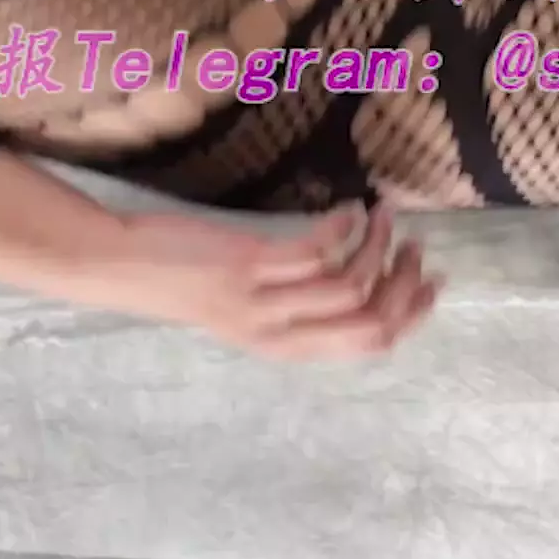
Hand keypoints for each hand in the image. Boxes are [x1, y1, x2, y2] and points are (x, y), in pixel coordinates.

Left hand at [92, 201, 440, 362]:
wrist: (125, 268)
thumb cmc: (187, 281)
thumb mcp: (249, 309)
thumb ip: (296, 307)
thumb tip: (353, 283)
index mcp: (287, 349)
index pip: (370, 345)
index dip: (411, 315)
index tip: (433, 281)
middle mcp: (279, 333)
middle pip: (369, 321)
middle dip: (405, 282)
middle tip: (415, 245)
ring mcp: (263, 301)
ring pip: (349, 283)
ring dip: (378, 245)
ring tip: (385, 216)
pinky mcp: (247, 265)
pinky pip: (314, 250)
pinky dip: (342, 227)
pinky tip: (348, 209)